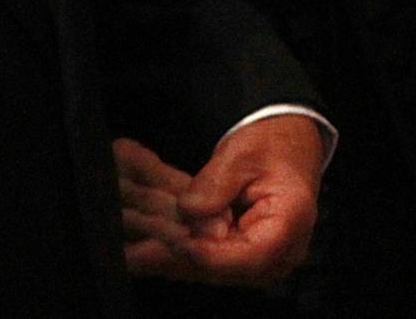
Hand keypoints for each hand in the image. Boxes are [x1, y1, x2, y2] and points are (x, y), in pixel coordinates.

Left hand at [124, 116, 323, 286]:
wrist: (287, 147)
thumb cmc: (273, 148)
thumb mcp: (242, 155)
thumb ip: (215, 183)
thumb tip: (189, 209)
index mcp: (286, 227)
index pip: (247, 256)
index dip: (207, 254)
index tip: (177, 244)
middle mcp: (274, 253)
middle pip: (217, 266)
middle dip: (171, 257)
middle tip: (133, 255)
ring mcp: (253, 257)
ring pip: (201, 264)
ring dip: (163, 254)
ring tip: (128, 253)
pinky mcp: (232, 251)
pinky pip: (198, 254)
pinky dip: (168, 246)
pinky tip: (136, 249)